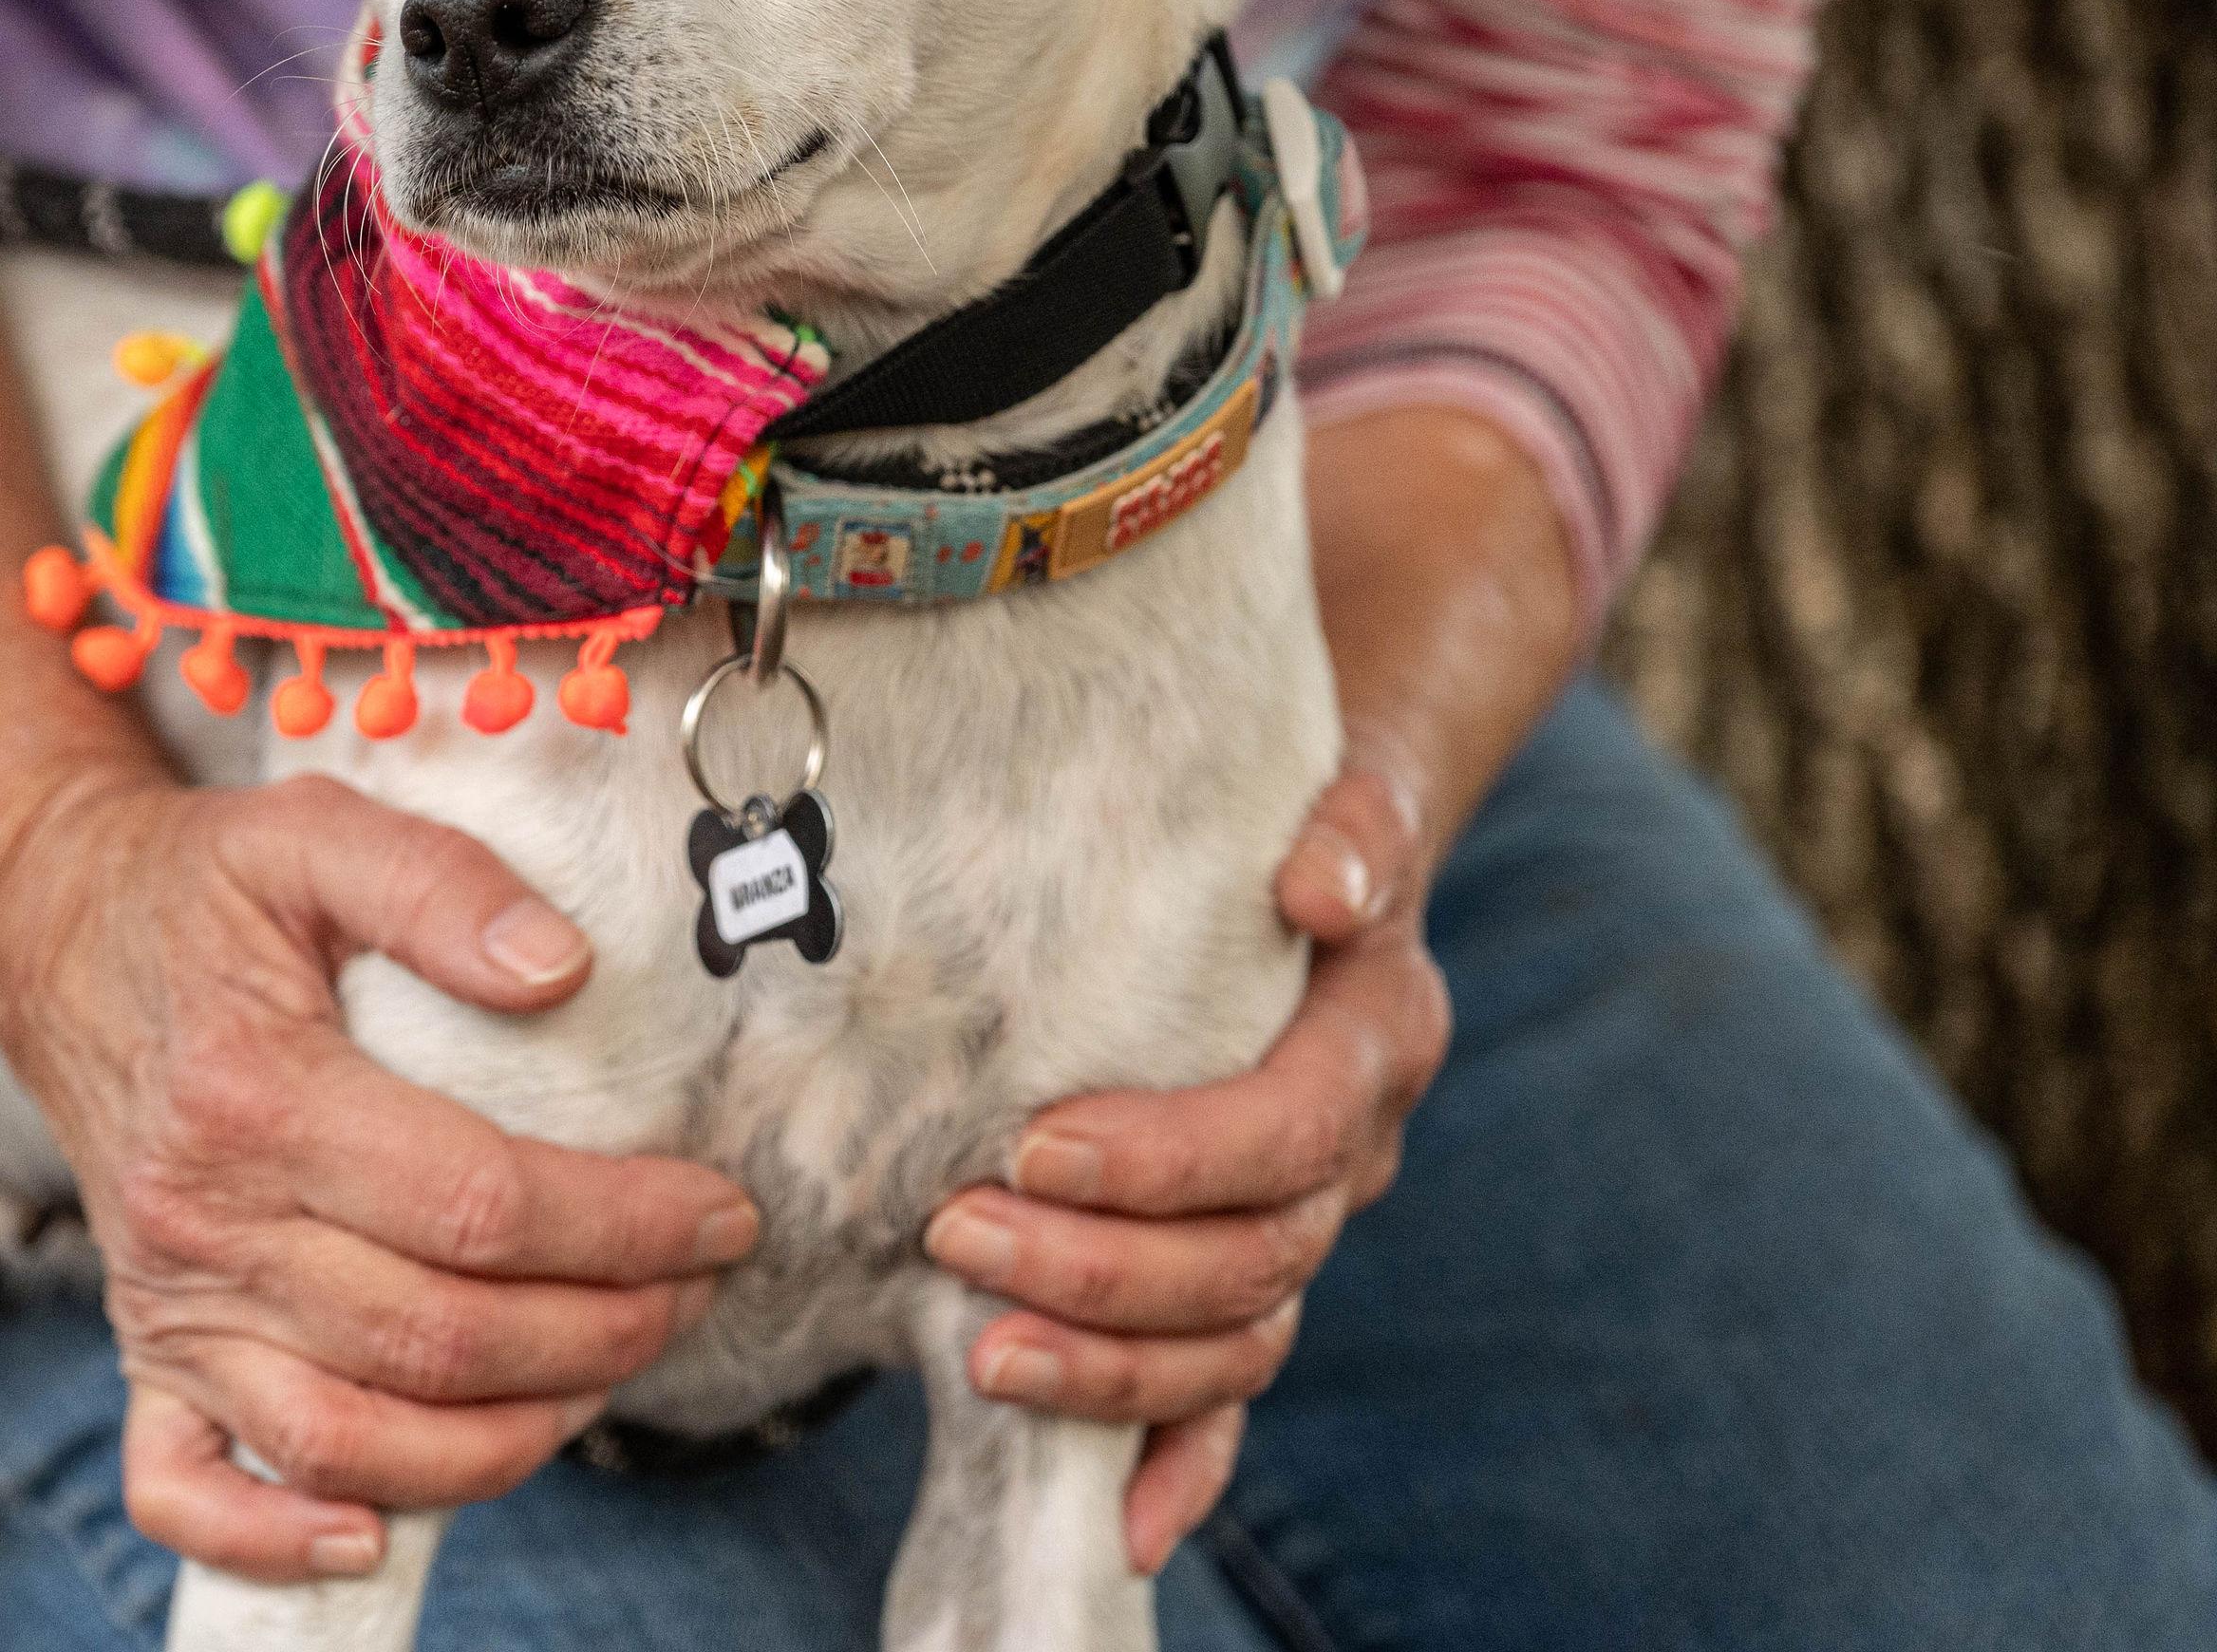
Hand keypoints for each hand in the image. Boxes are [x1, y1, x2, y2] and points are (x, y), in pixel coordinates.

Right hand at [0, 771, 763, 1583]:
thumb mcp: (314, 830)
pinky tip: (377, 1529)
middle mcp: (205, 1222)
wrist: (54, 931)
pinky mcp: (146, 1349)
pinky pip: (188, 1490)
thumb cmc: (202, 889)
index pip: (477, 1204)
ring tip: (607, 1371)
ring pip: (350, 1436)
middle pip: (438, 1337)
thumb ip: (438, 882)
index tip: (718, 1209)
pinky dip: (281, 1536)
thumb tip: (563, 968)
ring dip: (506, 1436)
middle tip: (693, 1286)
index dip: (623, 1224)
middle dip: (602, 1330)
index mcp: (254, 1097)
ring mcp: (169, 1303)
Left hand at [924, 751, 1441, 1566]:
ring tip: (976, 1349)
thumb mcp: (1339, 803)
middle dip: (1102, 1267)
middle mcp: (1350, 1155)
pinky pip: (1229, 1395)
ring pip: (1236, 1342)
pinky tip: (1118, 1524)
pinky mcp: (1244, 1276)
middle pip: (1251, 1258)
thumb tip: (1316, 886)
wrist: (1310, 867)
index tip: (1032, 1146)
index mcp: (1370, 1043)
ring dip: (1112, 1366)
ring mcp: (1300, 1229)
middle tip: (956, 1233)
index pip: (1284, 1131)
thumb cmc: (1288, 830)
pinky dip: (1182, 1467)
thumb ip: (1351, 832)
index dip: (1167, 1158)